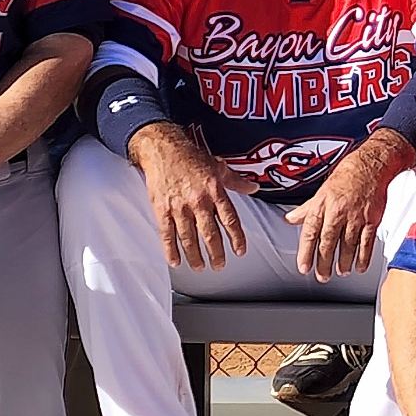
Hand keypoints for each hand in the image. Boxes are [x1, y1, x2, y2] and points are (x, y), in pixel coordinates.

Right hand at [131, 122, 257, 270]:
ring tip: (201, 267)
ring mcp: (179, 206)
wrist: (163, 149)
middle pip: (209, 233)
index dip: (236, 237)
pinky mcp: (161, 209)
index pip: (229, 219)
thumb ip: (236, 181)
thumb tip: (254, 188)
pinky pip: (166, 234)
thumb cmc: (192, 157)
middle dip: (216, 252)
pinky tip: (175, 261)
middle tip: (220, 266)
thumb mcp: (218, 166)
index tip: (240, 251)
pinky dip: (170, 250)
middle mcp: (198, 200)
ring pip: (188, 237)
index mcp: (215, 190)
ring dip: (195, 255)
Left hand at [285, 130, 413, 282]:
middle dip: (324, 262)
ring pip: (348, 244)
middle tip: (321, 276)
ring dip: (343, 261)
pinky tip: (359, 266)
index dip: (306, 252)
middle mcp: (338, 210)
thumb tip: (290, 218)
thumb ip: (307, 208)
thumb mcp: (322, 190)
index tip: (304, 267)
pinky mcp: (372, 219)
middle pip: (328, 241)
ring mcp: (356, 216)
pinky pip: (367, 242)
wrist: (372, 166)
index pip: (310, 231)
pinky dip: (363, 257)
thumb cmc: (347, 175)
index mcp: (323, 204)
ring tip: (340, 271)